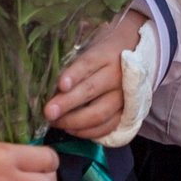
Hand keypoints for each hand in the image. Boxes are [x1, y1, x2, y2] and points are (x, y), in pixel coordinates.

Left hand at [46, 10, 146, 140]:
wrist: (135, 52)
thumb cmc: (103, 51)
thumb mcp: (89, 48)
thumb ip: (71, 64)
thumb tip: (45, 85)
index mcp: (106, 54)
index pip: (88, 63)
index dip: (74, 74)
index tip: (60, 85)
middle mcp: (117, 75)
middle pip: (91, 91)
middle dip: (67, 104)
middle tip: (48, 112)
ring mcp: (123, 96)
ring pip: (99, 113)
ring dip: (74, 122)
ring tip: (56, 122)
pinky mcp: (125, 112)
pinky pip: (106, 127)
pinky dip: (87, 132)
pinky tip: (71, 129)